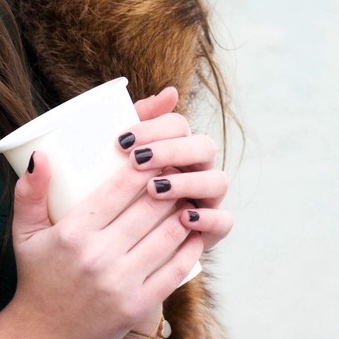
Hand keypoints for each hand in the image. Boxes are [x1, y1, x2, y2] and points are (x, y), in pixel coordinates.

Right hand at [7, 126, 202, 338]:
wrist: (44, 338)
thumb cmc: (37, 278)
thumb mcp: (24, 234)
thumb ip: (28, 193)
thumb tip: (40, 153)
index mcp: (73, 234)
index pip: (120, 188)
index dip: (145, 167)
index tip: (156, 156)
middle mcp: (99, 257)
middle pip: (151, 207)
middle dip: (171, 185)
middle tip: (179, 173)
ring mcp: (121, 283)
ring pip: (169, 234)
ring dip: (184, 212)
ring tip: (189, 198)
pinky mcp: (138, 305)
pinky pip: (176, 269)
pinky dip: (191, 247)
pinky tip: (195, 231)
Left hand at [121, 85, 233, 255]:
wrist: (116, 246)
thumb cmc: (113, 198)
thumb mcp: (113, 162)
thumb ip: (133, 123)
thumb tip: (170, 92)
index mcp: (176, 146)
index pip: (178, 124)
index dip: (154, 127)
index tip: (122, 140)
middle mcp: (198, 168)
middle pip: (202, 146)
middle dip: (171, 150)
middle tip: (137, 160)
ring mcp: (208, 198)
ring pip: (217, 180)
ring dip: (187, 181)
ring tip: (154, 189)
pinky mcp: (212, 229)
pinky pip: (224, 221)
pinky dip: (208, 217)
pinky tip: (183, 217)